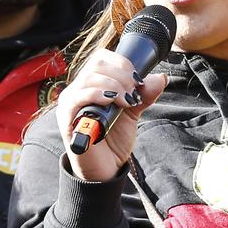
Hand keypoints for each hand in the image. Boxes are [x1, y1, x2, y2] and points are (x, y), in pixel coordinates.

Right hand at [55, 48, 166, 181]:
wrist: (105, 169)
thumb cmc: (114, 140)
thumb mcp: (132, 113)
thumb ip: (144, 95)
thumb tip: (161, 77)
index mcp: (91, 85)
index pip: (102, 58)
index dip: (123, 63)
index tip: (138, 80)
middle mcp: (78, 90)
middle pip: (97, 64)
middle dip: (122, 75)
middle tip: (134, 94)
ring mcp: (70, 103)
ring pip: (90, 78)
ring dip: (115, 86)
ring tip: (127, 102)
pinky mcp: (67, 119)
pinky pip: (78, 97)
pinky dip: (98, 95)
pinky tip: (113, 102)